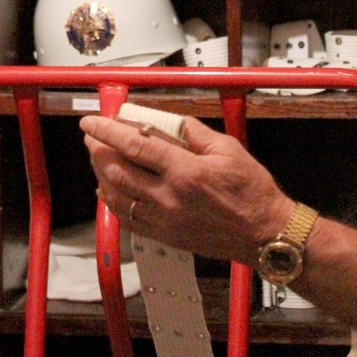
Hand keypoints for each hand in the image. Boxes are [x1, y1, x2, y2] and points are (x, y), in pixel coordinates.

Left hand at [81, 114, 293, 263]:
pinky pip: (128, 219)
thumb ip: (193, 132)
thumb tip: (168, 120)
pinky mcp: (166, 236)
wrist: (264, 233)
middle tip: (92, 135)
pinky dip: (112, 203)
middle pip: (118, 171)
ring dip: (101, 174)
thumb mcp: (227, 149)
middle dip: (98, 150)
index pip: (134, 146)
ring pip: (117, 196)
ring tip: (98, 158)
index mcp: (185, 171)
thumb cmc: (251, 192)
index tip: (92, 122)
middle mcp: (170, 197)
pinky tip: (108, 190)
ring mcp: (165, 220)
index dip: (108, 131)